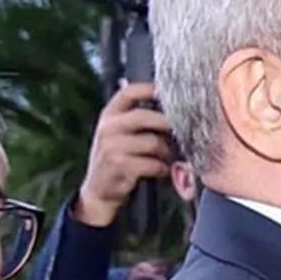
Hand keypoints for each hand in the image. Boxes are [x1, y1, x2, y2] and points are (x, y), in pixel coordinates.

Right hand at [75, 83, 173, 227]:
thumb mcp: (120, 134)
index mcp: (109, 115)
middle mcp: (109, 127)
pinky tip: (160, 170)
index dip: (148, 89)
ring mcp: (112, 146)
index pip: (128, 93)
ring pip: (153, 142)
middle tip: (180, 131)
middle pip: (146, 117)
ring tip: (165, 158)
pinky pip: (153, 164)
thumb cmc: (118, 159)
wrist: (100, 190)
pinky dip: (162, 168)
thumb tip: (171, 111)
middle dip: (167, 124)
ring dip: (166, 152)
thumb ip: (137, 121)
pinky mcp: (120, 166)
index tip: (166, 91)